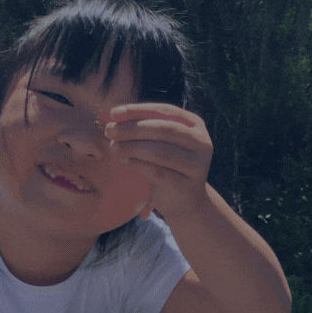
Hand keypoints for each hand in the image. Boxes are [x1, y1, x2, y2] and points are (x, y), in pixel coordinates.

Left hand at [104, 104, 212, 218]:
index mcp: (195, 125)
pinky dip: (139, 165)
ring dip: (134, 147)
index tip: (113, 113)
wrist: (185, 202)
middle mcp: (201, 143)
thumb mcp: (160, 143)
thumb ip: (144, 128)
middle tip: (110, 131)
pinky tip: (124, 161)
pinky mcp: (188, 187)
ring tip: (114, 147)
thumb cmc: (168, 166)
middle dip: (133, 129)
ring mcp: (197, 166)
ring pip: (162, 152)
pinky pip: (160, 173)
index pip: (165, 111)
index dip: (138, 110)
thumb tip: (115, 117)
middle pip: (164, 130)